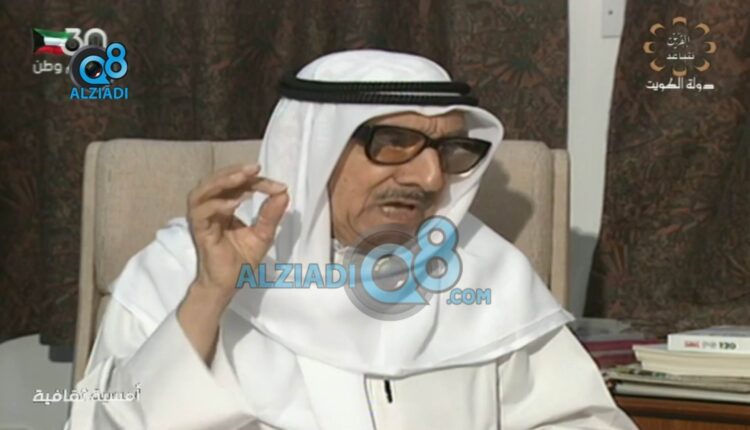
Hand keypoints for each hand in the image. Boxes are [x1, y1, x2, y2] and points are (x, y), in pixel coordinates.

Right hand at [187, 163, 288, 301]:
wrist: (228, 286)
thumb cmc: (241, 261)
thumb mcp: (263, 235)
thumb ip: (271, 215)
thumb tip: (284, 193)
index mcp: (225, 207)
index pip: (238, 186)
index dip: (257, 181)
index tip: (279, 186)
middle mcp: (210, 209)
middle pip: (217, 181)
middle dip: (235, 172)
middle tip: (255, 169)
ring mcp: (203, 219)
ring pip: (203, 191)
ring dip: (222, 181)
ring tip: (243, 178)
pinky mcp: (199, 231)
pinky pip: (202, 212)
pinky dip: (216, 204)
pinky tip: (234, 203)